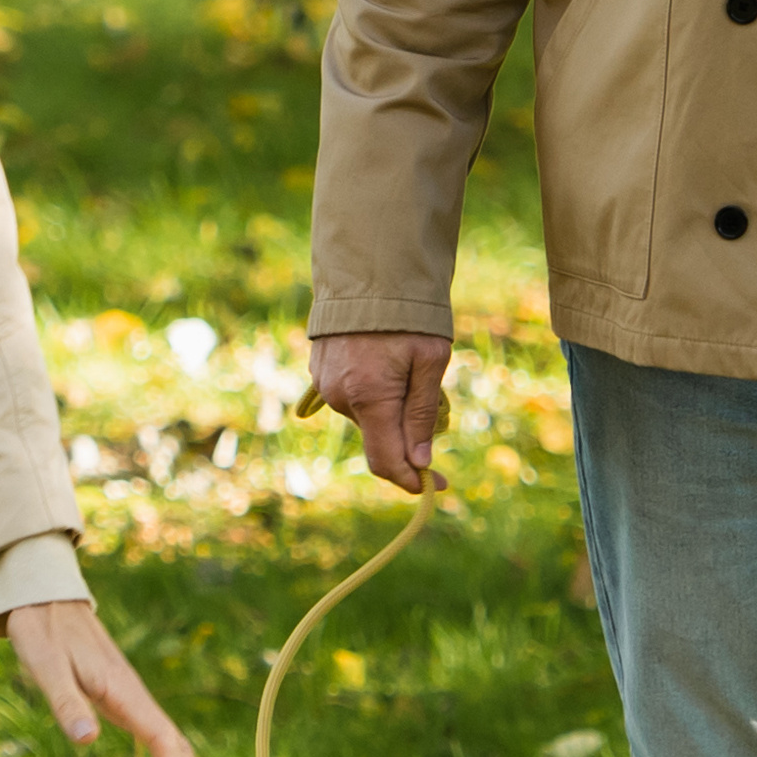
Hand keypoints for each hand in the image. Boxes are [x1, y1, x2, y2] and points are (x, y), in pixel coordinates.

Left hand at [0, 589, 225, 756]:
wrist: (44, 597)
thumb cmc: (43, 632)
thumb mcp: (45, 667)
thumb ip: (66, 703)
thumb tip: (88, 740)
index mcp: (121, 690)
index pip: (161, 739)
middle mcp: (134, 695)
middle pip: (177, 746)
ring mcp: (131, 697)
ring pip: (171, 741)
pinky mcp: (122, 698)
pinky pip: (158, 735)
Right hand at [305, 331, 448, 496]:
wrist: (366, 271)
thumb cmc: (407, 315)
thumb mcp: (430, 360)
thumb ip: (423, 414)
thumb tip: (420, 461)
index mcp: (369, 396)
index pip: (386, 460)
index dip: (412, 480)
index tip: (437, 486)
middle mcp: (341, 397)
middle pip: (379, 439)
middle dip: (408, 436)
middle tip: (437, 405)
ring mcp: (326, 386)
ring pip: (367, 418)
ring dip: (391, 411)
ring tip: (408, 370)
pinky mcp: (320, 374)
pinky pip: (352, 399)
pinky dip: (373, 394)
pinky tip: (386, 365)